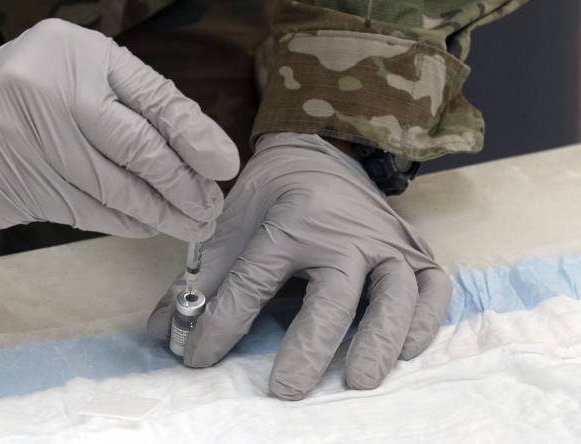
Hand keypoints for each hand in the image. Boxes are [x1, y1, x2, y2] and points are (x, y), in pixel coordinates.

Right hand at [0, 19, 238, 239]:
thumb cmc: (49, 84)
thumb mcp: (100, 72)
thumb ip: (154, 103)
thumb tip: (210, 154)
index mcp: (78, 59)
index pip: (151, 103)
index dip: (194, 138)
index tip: (224, 167)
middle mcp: (47, 97)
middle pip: (135, 154)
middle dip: (182, 189)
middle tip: (209, 210)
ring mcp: (24, 145)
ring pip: (111, 193)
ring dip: (158, 215)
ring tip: (188, 223)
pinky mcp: (13, 187)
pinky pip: (84, 213)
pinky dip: (122, 223)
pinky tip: (145, 225)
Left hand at [148, 132, 451, 399]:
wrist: (321, 156)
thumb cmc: (273, 195)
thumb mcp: (229, 225)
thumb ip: (199, 279)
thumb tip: (164, 331)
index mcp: (291, 220)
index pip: (252, 283)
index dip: (221, 325)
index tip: (196, 360)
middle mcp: (344, 231)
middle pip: (331, 295)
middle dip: (308, 348)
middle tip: (285, 391)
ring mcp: (385, 241)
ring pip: (393, 294)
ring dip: (377, 341)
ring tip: (357, 382)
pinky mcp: (414, 249)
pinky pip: (433, 288)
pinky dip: (424, 322)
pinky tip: (404, 351)